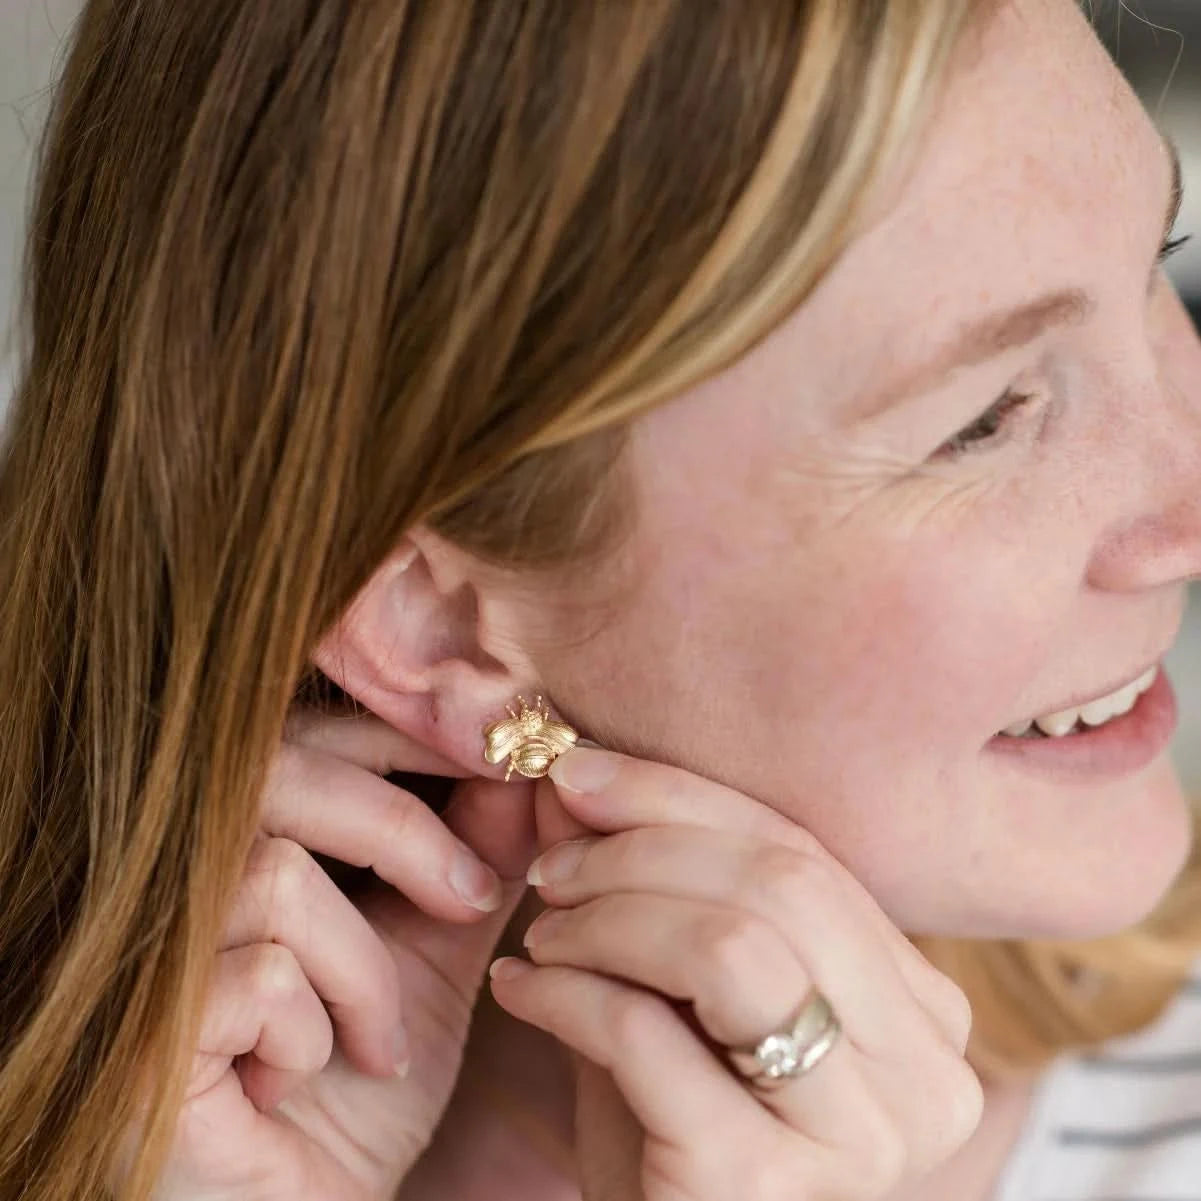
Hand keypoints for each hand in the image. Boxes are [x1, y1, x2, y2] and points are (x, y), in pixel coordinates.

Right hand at [117, 709, 536, 1200]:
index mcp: (243, 838)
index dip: (406, 734)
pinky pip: (262, 980)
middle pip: (286, 772)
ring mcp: (147, 950)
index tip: (497, 762)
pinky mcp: (140, 1032)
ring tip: (377, 1043)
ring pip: (281, 878)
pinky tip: (299, 1085)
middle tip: (470, 899)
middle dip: (404, 832)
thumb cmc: (355, 1089)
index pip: (314, 730)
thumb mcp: (432, 962)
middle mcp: (175, 875)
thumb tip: (528, 772)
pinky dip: (315, 1035)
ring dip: (364, 973)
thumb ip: (473, 864)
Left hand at [490, 749, 983, 1200]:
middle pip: (781, 885)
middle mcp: (923, 1074)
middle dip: (643, 848)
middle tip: (553, 863)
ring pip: (731, 947)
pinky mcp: (761, 1187)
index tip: (578, 772)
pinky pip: (650, 1036)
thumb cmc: (672, 1124)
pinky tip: (518, 988)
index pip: (805, 854)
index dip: (681, 797)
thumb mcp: (673, 986)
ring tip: (542, 932)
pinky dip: (568, 993)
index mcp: (919, 1009)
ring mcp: (857, 1138)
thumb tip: (575, 771)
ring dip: (610, 917)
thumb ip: (644, 880)